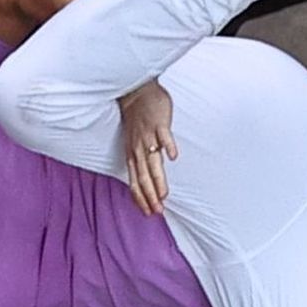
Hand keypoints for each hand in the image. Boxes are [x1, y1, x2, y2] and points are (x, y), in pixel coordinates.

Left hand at [119, 80, 176, 215]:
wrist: (136, 93)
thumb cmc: (137, 119)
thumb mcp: (134, 143)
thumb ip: (141, 159)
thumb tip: (149, 177)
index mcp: (133, 155)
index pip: (135, 181)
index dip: (141, 198)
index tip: (148, 213)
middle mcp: (139, 149)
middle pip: (143, 176)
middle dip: (150, 196)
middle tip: (157, 211)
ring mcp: (149, 136)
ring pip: (152, 161)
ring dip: (158, 179)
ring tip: (164, 195)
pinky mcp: (159, 123)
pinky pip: (164, 135)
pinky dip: (167, 145)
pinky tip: (173, 156)